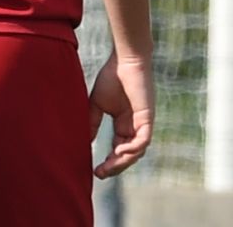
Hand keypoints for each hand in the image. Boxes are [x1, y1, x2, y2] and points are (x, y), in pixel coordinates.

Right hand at [88, 58, 154, 177]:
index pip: (118, 150)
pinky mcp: (147, 117)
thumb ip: (92, 123)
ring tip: (107, 166)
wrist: (124, 60)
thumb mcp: (97, 104)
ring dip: (122, 162)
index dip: (108, 163)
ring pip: (137, 152)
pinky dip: (132, 149)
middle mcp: (135, 126)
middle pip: (128, 156)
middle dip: (114, 167)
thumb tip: (85, 142)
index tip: (95, 170)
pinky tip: (118, 150)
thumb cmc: (112, 77)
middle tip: (100, 173)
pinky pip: (143, 140)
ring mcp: (143, 122)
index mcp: (124, 124)